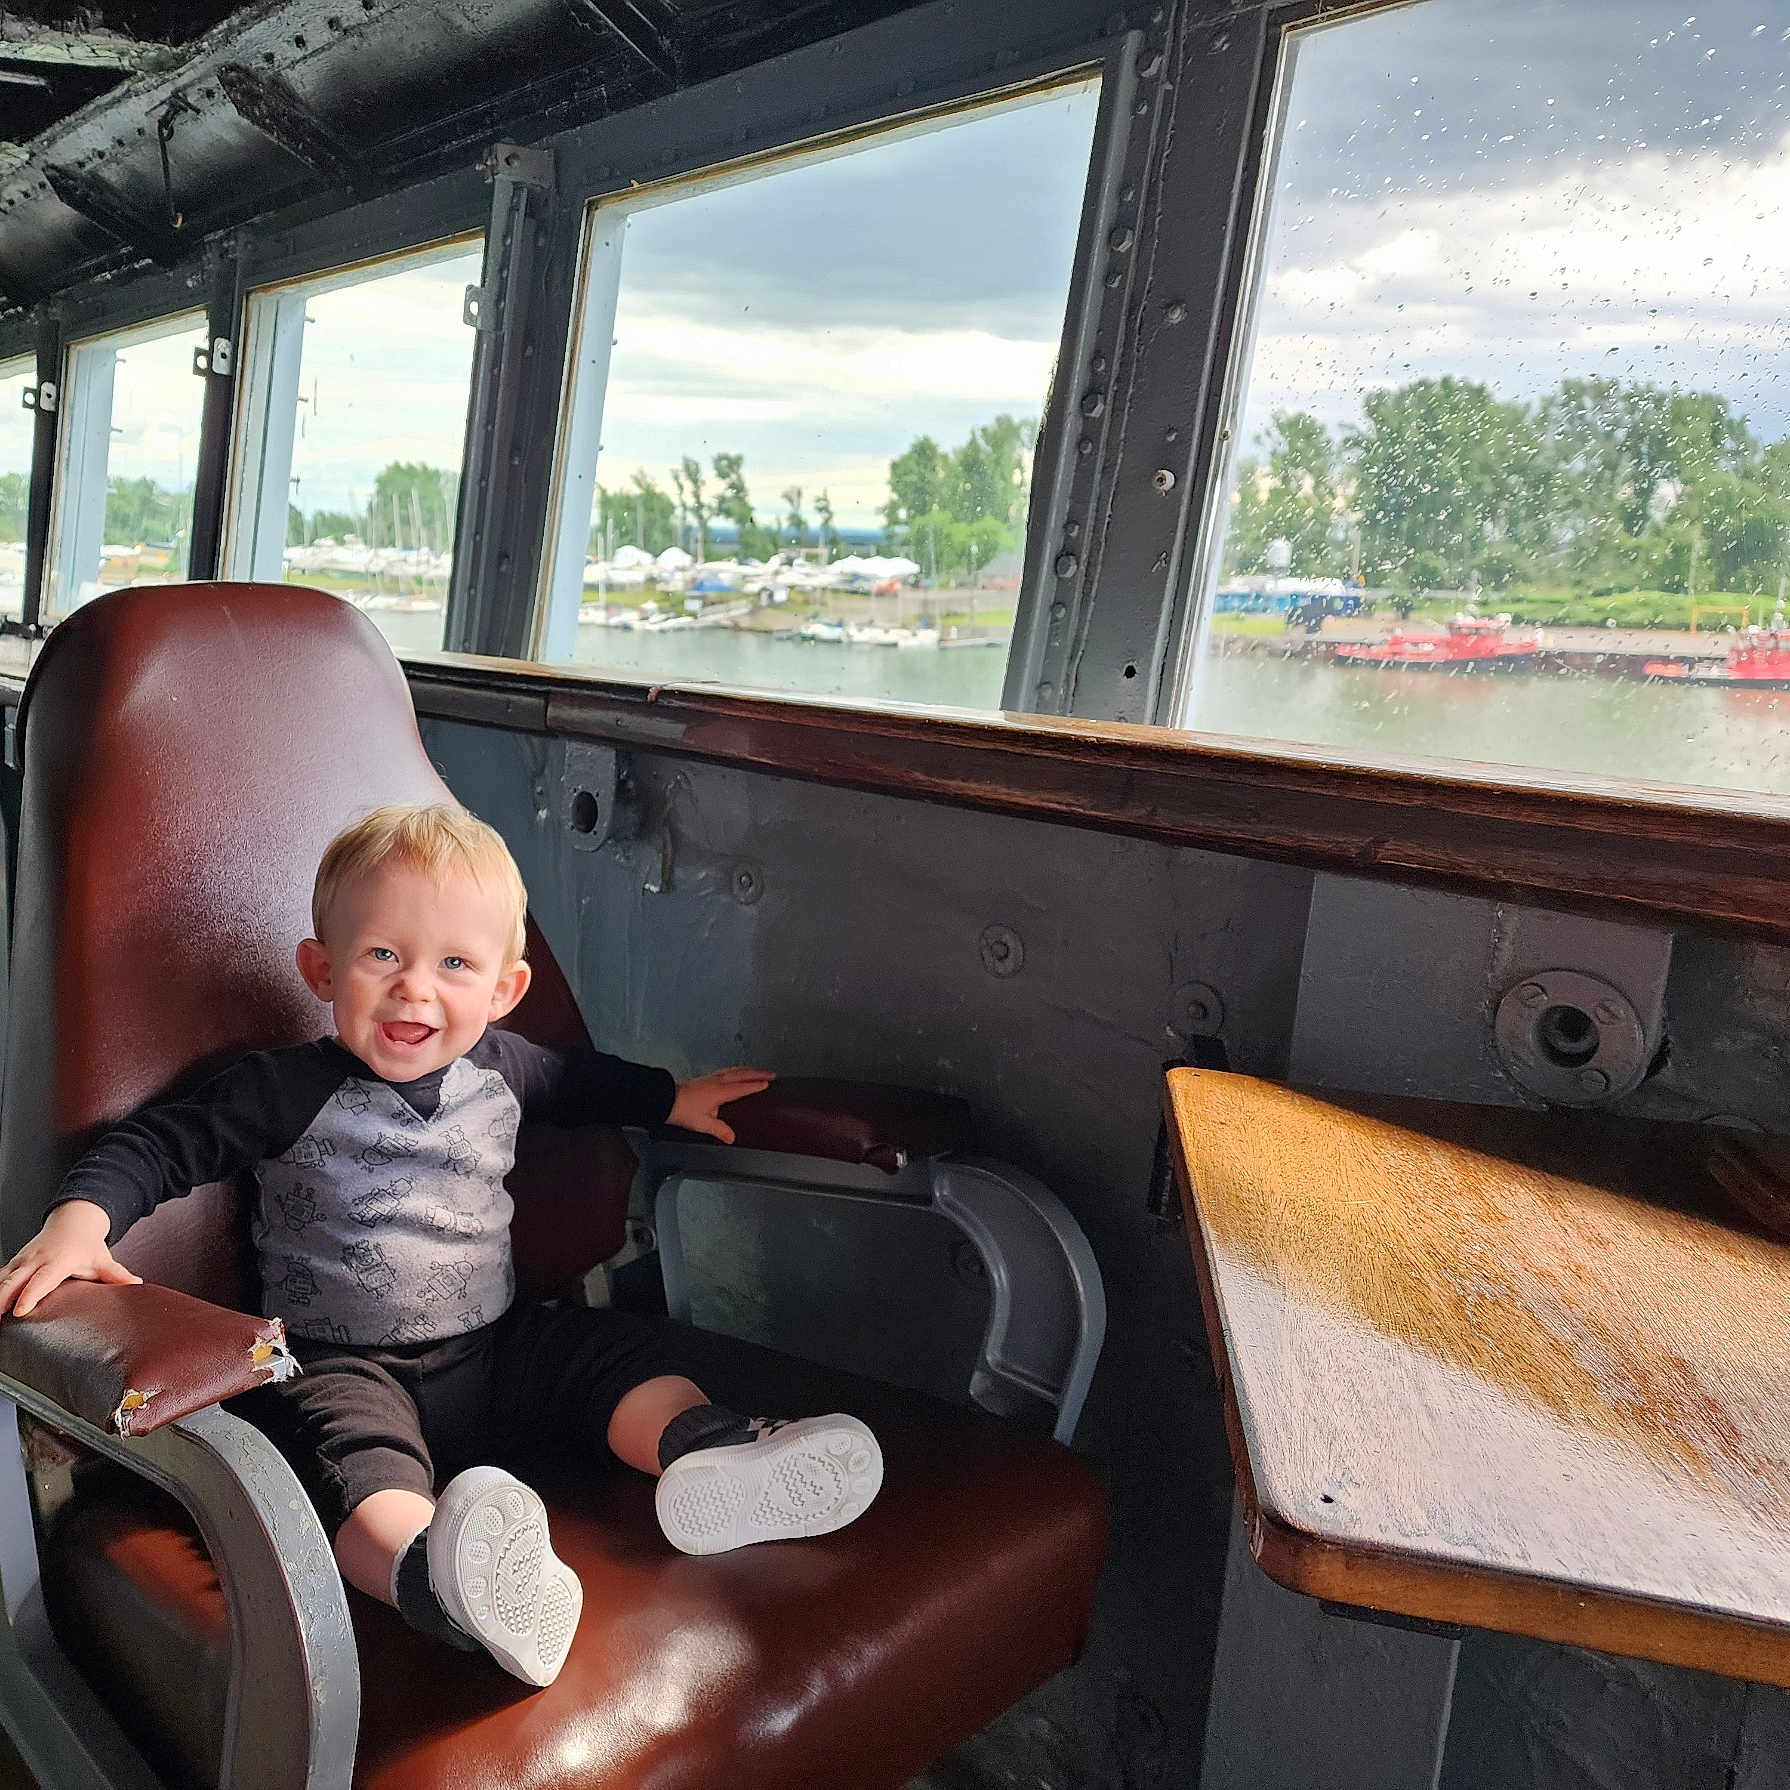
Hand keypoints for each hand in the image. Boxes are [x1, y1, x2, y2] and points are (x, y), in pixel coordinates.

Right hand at [0, 1201, 140, 1319]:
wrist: (72, 1221)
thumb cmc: (87, 1245)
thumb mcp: (103, 1259)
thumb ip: (117, 1274)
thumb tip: (137, 1284)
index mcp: (58, 1261)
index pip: (42, 1280)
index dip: (30, 1295)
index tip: (21, 1310)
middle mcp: (36, 1260)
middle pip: (13, 1281)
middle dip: (1, 1300)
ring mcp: (22, 1261)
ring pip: (1, 1279)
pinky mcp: (14, 1264)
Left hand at [667, 1067, 775, 1143]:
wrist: (665, 1100)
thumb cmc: (683, 1110)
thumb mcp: (703, 1124)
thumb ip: (719, 1130)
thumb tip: (732, 1137)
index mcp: (720, 1091)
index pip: (743, 1087)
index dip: (756, 1085)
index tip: (768, 1084)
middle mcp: (717, 1081)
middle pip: (741, 1074)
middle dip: (757, 1073)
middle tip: (771, 1074)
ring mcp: (711, 1078)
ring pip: (734, 1070)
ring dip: (748, 1069)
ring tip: (757, 1071)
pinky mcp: (705, 1078)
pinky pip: (726, 1070)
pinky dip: (736, 1070)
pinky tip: (735, 1073)